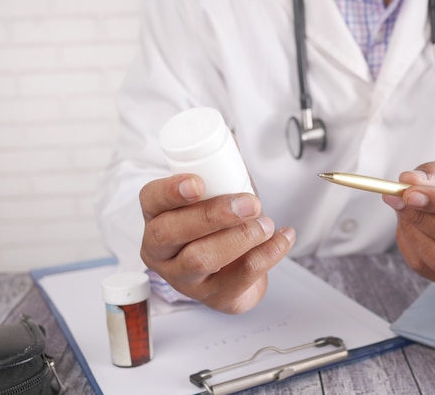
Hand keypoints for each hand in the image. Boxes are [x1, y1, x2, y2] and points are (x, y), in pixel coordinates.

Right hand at [139, 174, 295, 313]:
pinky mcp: (214, 297)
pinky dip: (267, 255)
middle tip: (249, 203)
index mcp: (156, 216)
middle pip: (171, 233)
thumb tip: (231, 137)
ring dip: (239, 237)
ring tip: (267, 222)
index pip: (150, 201)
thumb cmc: (220, 226)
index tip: (197, 183)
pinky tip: (283, 237)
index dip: (170, 191)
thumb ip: (220, 167)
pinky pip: (238, 278)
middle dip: (212, 214)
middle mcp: (161, 250)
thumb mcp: (216, 194)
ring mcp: (184, 278)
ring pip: (201, 259)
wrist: (234, 273)